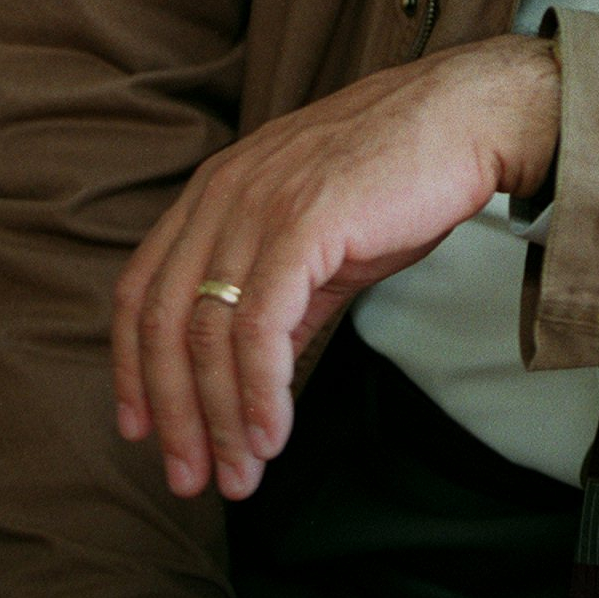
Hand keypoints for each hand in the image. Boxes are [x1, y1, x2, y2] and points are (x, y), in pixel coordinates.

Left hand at [112, 35, 559, 503]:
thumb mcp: (321, 240)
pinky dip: (259, 390)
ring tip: (241, 476)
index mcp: (215, 190)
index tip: (141, 432)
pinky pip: (262, 323)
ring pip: (208, 332)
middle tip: (192, 480)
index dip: (131, 369)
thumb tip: (254, 374)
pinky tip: (270, 434)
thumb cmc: (401, 174)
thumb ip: (281, 302)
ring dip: (219, 418)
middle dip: (172, 414)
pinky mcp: (305, 221)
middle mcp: (223, 193)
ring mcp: (260, 204)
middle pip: (161, 322)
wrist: (467, 117)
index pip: (141, 290)